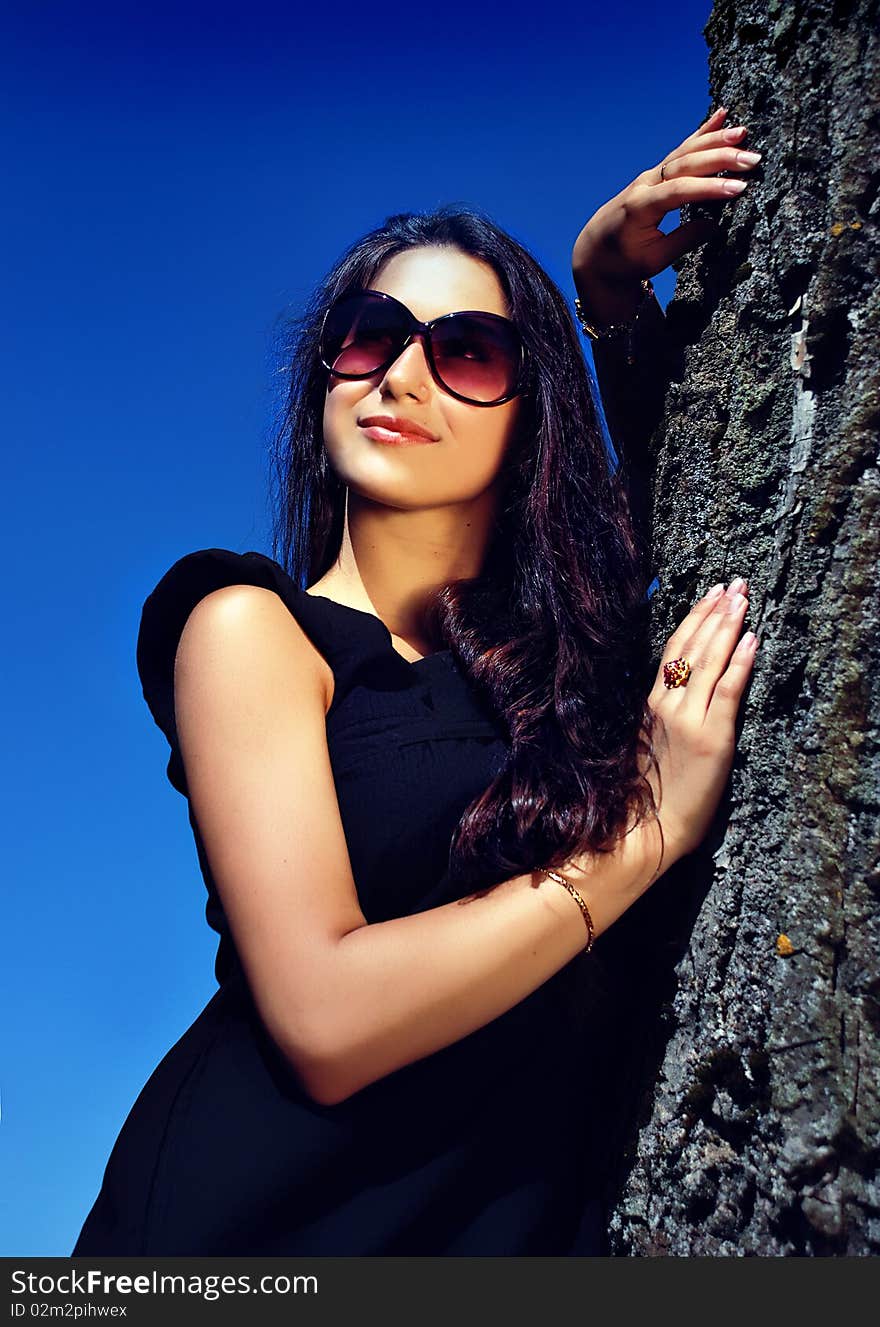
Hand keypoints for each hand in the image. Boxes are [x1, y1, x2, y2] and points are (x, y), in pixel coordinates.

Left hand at [572, 108, 761, 326]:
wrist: (595, 250)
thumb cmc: (624, 261)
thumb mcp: (652, 261)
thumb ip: (682, 241)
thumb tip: (714, 225)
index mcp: (639, 207)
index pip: (679, 191)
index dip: (709, 188)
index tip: (739, 188)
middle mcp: (644, 185)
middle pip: (685, 165)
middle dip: (720, 159)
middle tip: (753, 159)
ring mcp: (649, 175)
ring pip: (684, 152)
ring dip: (714, 140)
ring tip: (743, 132)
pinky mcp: (656, 173)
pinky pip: (681, 150)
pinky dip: (701, 133)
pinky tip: (722, 116)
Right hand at [638, 577, 758, 875]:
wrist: (651, 828)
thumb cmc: (651, 793)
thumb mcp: (649, 743)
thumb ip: (662, 714)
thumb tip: (679, 689)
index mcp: (651, 704)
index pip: (673, 650)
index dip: (693, 619)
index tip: (709, 593)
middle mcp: (667, 705)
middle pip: (691, 646)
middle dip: (714, 611)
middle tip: (733, 583)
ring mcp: (688, 719)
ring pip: (709, 660)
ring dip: (727, 625)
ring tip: (742, 598)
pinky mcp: (712, 736)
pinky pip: (728, 690)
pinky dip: (740, 662)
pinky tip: (752, 638)